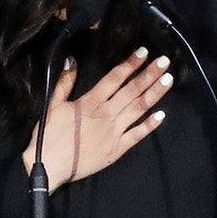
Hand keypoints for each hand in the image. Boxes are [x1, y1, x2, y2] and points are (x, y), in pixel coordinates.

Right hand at [23, 46, 172, 191]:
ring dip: (154, 93)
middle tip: (165, 61)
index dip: (131, 64)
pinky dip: (149, 125)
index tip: (144, 52)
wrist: (48, 165)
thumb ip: (65, 82)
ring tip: (168, 79)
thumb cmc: (49, 135)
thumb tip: (73, 61)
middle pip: (132, 90)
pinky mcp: (117, 149)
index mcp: (91, 101)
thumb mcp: (53, 104)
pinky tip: (162, 115)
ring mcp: (114, 132)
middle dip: (149, 74)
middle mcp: (106, 114)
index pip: (115, 78)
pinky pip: (136, 135)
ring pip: (138, 109)